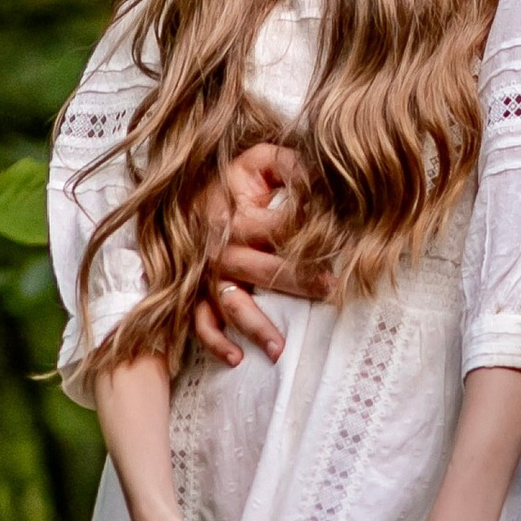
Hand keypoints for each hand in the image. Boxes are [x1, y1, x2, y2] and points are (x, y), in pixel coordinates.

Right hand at [192, 140, 322, 368]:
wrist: (180, 192)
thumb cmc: (229, 180)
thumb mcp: (258, 162)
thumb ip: (288, 164)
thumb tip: (320, 175)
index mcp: (237, 216)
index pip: (277, 227)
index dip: (307, 233)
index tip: (339, 242)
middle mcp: (221, 249)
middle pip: (261, 268)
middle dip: (297, 281)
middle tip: (330, 290)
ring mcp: (205, 275)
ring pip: (231, 303)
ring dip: (255, 326)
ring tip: (279, 350)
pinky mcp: (193, 294)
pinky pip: (200, 323)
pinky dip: (215, 343)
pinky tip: (236, 358)